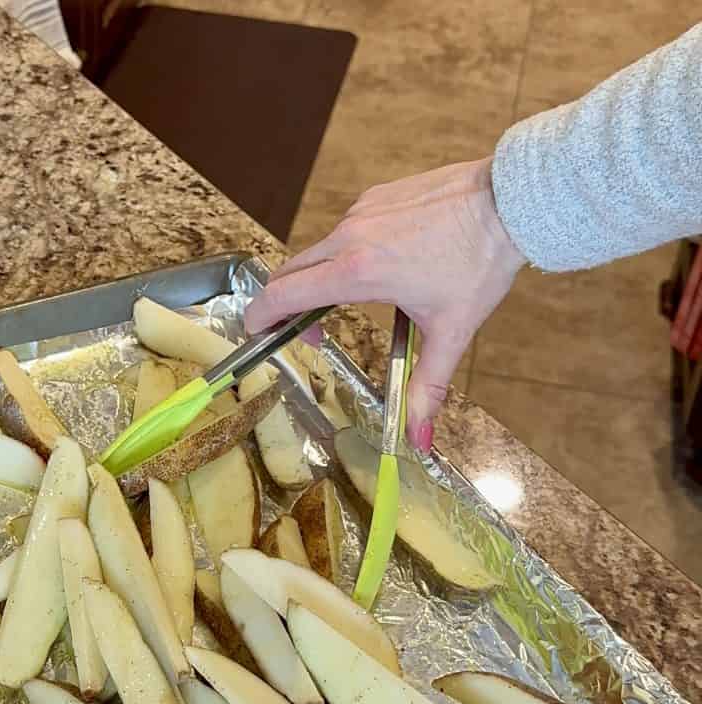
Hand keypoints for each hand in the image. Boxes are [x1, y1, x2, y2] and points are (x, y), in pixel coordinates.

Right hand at [246, 158, 524, 449]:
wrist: (511, 198)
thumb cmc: (480, 262)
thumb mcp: (452, 331)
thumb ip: (428, 387)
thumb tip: (418, 440)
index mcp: (358, 272)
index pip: (283, 294)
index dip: (260, 317)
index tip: (258, 335)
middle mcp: (349, 237)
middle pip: (291, 274)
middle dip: (288, 306)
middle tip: (314, 331)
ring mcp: (361, 212)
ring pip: (319, 252)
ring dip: (322, 280)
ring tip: (358, 300)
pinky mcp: (375, 197)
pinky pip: (345, 230)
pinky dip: (347, 253)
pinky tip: (384, 265)